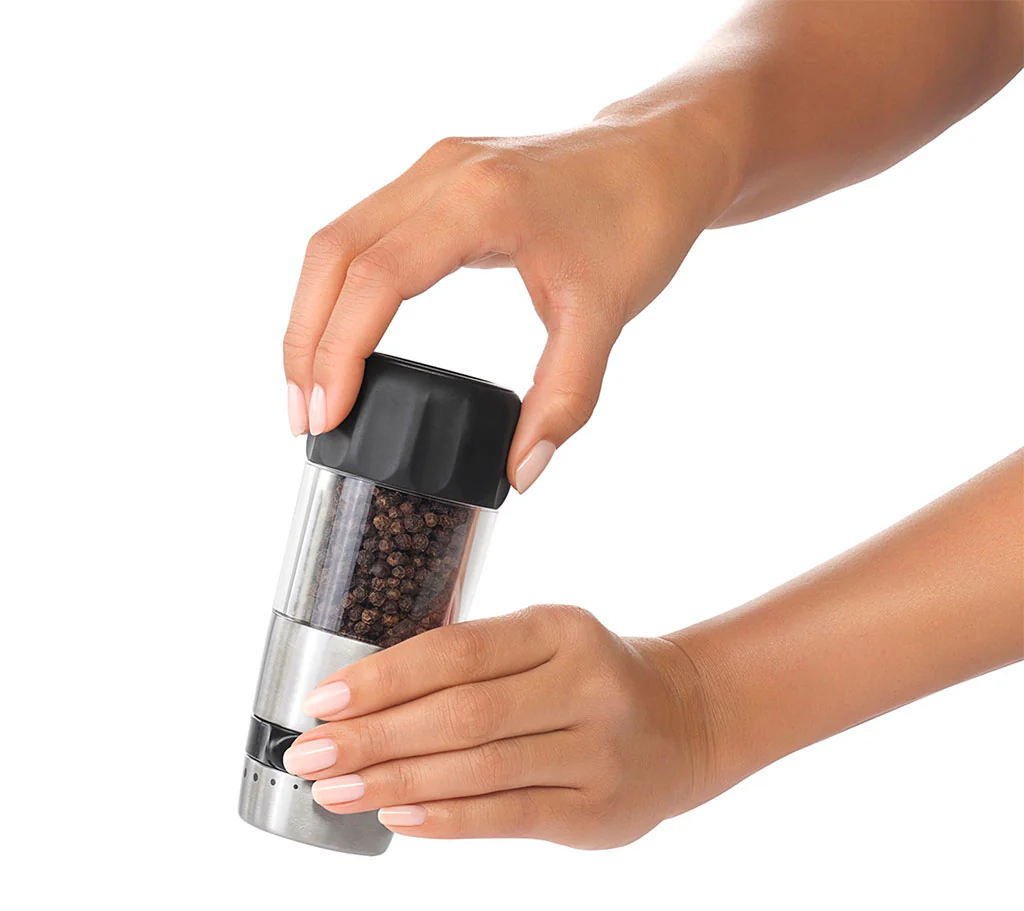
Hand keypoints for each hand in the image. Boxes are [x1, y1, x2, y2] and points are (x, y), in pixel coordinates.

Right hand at [282, 116, 733, 490]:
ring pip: (337, 238)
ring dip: (311, 314)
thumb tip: (520, 473)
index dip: (339, 352)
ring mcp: (434, 168)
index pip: (376, 278)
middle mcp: (442, 173)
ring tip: (309, 390)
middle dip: (305, 341)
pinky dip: (338, 288)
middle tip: (304, 418)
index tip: (326, 419)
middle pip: (333, 253)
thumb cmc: (640, 222)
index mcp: (479, 202)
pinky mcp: (436, 178)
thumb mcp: (606, 316)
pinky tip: (341, 336)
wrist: (662, 155)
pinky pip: (362, 231)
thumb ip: (565, 400)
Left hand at [282, 605, 723, 847]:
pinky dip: (445, 819)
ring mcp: (597, 750)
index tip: (323, 701)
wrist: (683, 722)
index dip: (384, 677)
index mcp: (560, 629)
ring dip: (395, 783)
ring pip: (478, 769)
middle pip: (461, 713)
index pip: (458, 650)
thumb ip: (474, 660)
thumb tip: (365, 702)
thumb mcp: (545, 642)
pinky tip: (395, 817)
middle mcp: (584, 684)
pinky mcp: (597, 809)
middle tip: (309, 754)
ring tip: (334, 790)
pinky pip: (507, 817)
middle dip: (374, 737)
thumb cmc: (588, 676)